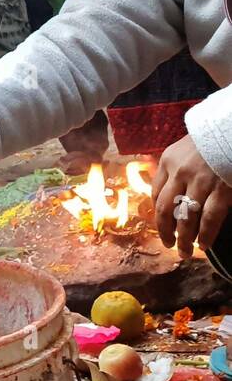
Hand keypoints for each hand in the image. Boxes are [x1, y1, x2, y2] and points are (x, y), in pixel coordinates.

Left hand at [151, 135, 231, 256]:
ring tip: (184, 252)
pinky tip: (204, 245)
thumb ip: (174, 169)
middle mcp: (179, 173)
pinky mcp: (222, 190)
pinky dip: (205, 235)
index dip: (157, 213)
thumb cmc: (210, 140)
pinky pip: (209, 218)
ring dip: (184, 239)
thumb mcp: (183, 150)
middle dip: (164, 231)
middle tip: (168, 245)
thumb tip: (167, 192)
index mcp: (167, 162)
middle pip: (165, 209)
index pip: (155, 193)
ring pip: (186, 218)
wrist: (231, 128)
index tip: (161, 225)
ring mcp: (200, 182)